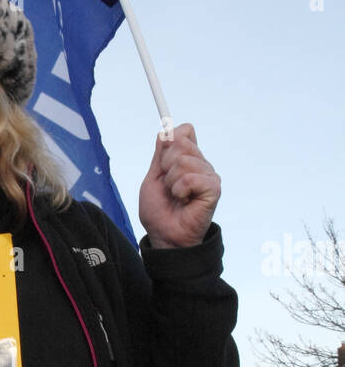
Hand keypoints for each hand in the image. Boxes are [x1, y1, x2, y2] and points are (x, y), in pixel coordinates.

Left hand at [139, 123, 220, 249]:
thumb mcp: (153, 177)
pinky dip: (180, 190)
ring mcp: (209, 175)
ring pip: (183, 161)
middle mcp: (202, 165)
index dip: (170, 143)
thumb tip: (165, 131)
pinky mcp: (214, 188)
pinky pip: (191, 178)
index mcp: (188, 160)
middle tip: (168, 186)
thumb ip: (160, 154)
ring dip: (171, 182)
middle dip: (165, 166)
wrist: (164, 236)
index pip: (185, 131)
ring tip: (176, 196)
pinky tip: (184, 200)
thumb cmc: (159, 211)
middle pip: (182, 143)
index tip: (163, 163)